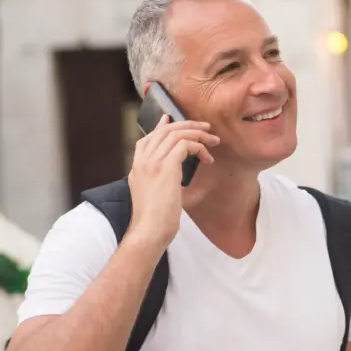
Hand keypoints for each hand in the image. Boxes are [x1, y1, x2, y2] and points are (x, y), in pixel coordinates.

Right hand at [127, 115, 217, 246]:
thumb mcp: (153, 196)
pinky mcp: (166, 167)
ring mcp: (152, 162)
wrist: (149, 231)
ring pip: (176, 134)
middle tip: (205, 127)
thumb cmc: (154, 221)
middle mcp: (142, 161)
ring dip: (198, 134)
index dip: (161, 126)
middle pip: (164, 131)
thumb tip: (172, 177)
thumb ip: (159, 181)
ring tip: (213, 141)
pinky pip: (185, 145)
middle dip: (187, 125)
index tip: (171, 119)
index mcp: (137, 167)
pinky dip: (199, 147)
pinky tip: (207, 158)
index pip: (147, 138)